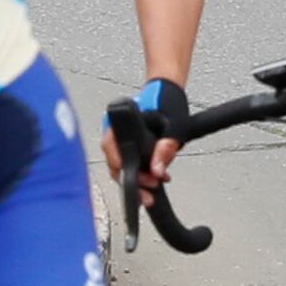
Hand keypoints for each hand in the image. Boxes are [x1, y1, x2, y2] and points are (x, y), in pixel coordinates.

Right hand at [107, 78, 194, 203]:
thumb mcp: (174, 125)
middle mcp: (112, 131)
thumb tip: (158, 170)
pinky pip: (126, 164)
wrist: (167, 94)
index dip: (124, 169)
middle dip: (134, 181)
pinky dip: (139, 174)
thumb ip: (166, 148)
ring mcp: (117, 140)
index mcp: (118, 121)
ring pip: (120, 168)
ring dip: (137, 180)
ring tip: (156, 184)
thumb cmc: (167, 103)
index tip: (141, 181)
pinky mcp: (124, 146)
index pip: (112, 151)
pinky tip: (153, 178)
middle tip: (151, 190)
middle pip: (114, 164)